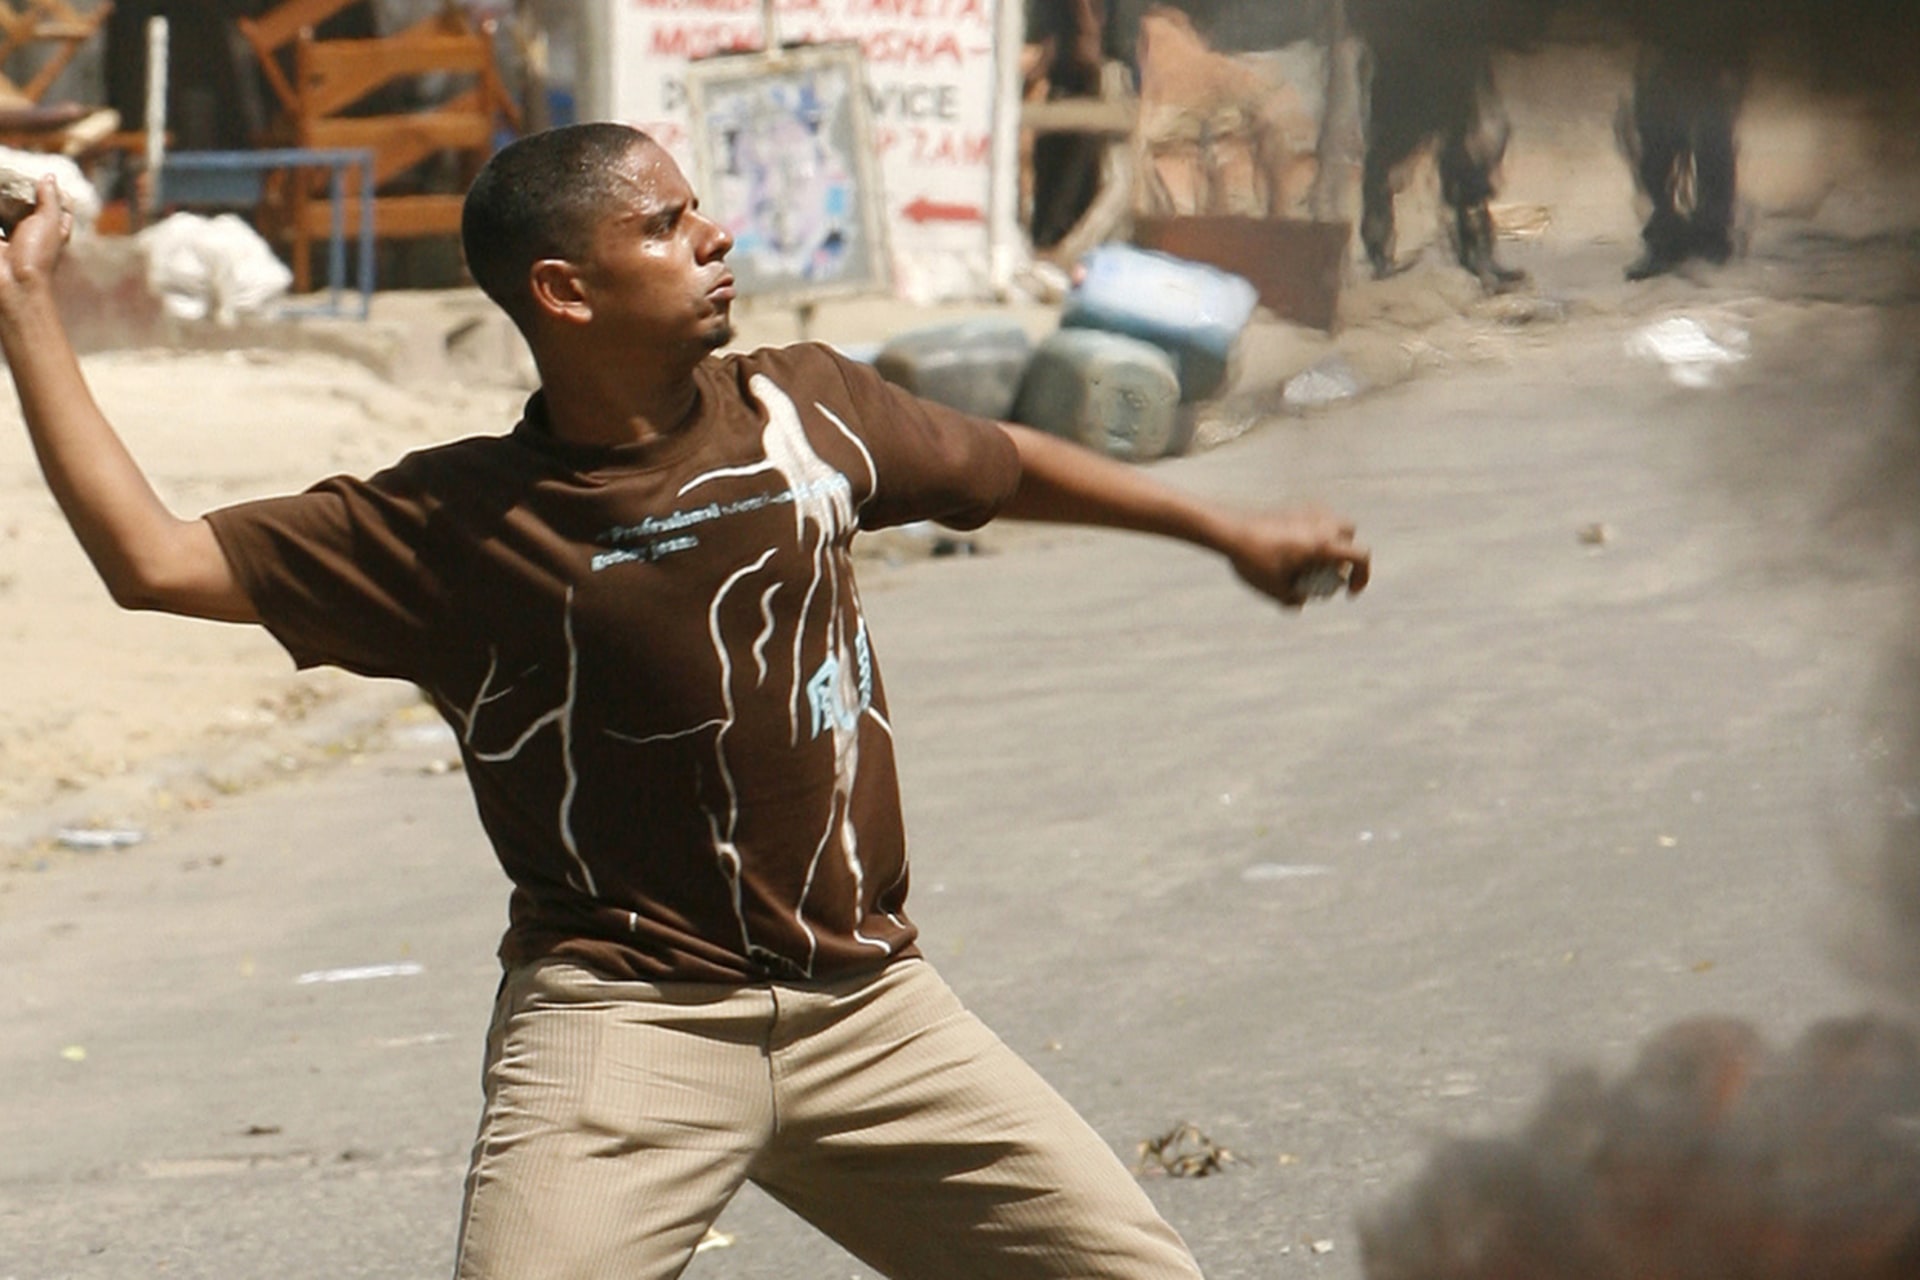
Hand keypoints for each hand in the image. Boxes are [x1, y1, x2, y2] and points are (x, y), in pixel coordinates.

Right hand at [0, 174, 74, 295]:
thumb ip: (50, 200)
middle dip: (22, 195)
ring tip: (3, 182)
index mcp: (52, 233)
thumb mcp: (49, 223)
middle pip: (29, 210)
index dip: (55, 196)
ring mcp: (11, 239)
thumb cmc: (37, 254)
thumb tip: (49, 177)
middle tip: (14, 176)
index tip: (45, 179)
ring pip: (7, 214)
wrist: (12, 284)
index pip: (58, 211)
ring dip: (5, 200)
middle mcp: (32, 235)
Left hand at [1224, 505, 1370, 609]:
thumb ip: (1291, 600)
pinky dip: (1309, 532)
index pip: (1361, 556)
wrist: (1228, 529)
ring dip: (1328, 542)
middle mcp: (1321, 523)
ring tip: (1305, 560)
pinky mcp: (1290, 506)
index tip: (1348, 592)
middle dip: (1345, 555)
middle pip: (1349, 536)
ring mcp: (1306, 510)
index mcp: (1324, 544)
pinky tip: (1287, 547)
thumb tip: (1300, 602)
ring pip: (1331, 523)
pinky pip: (1312, 518)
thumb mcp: (1273, 589)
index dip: (1362, 577)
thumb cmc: (1253, 559)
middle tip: (1325, 572)